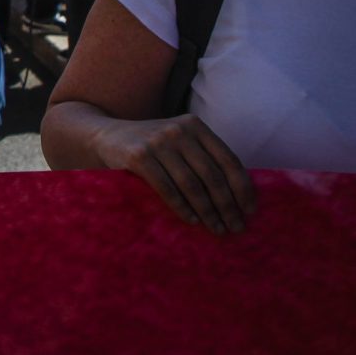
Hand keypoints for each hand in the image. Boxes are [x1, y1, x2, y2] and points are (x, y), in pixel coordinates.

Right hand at [95, 114, 255, 233]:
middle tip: (235, 227)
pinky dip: (181, 207)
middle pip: (212, 175)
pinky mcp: (138, 156)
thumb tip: (240, 194)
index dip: (242, 188)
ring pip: (191, 184)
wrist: (105, 135)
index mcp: (195, 126)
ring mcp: (157, 142)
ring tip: (216, 228)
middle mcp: (179, 130)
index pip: (228, 159)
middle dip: (227, 206)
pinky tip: (191, 220)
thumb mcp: (179, 141)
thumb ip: (204, 156)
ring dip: (207, 211)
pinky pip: (167, 188)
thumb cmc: (151, 146)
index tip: (250, 211)